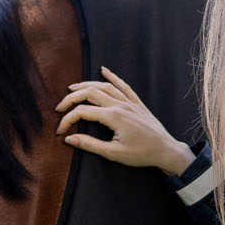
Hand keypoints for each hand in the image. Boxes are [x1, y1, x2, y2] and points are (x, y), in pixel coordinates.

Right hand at [57, 68, 193, 174]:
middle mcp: (121, 105)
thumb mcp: (113, 153)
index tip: (60, 132)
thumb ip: (90, 145)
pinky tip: (104, 70)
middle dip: (72, 98)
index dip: (67, 120)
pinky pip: (124, 85)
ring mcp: (130, 102)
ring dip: (87, 85)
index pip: (82, 112)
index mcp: (113, 117)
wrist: (165, 151)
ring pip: (105, 86)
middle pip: (90, 93)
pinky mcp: (137, 103)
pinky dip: (113, 77)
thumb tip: (69, 139)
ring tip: (73, 88)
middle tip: (59, 107)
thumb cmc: (141, 154)